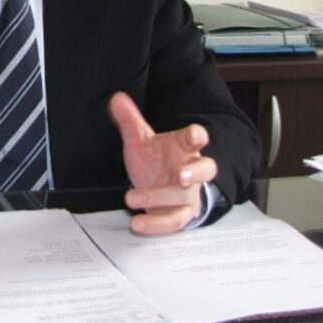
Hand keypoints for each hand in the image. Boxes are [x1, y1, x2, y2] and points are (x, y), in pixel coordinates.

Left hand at [108, 91, 217, 233]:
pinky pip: (173, 221)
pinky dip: (155, 224)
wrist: (157, 186)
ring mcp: (188, 194)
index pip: (196, 138)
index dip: (196, 136)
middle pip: (205, 170)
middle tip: (181, 177)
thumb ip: (130, 121)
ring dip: (159, 198)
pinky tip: (137, 223)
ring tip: (131, 198)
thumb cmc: (155, 160)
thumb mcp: (140, 140)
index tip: (193, 136)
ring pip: (183, 198)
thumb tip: (116, 98)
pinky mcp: (180, 214)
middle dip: (195, 173)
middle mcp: (191, 170)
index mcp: (184, 148)